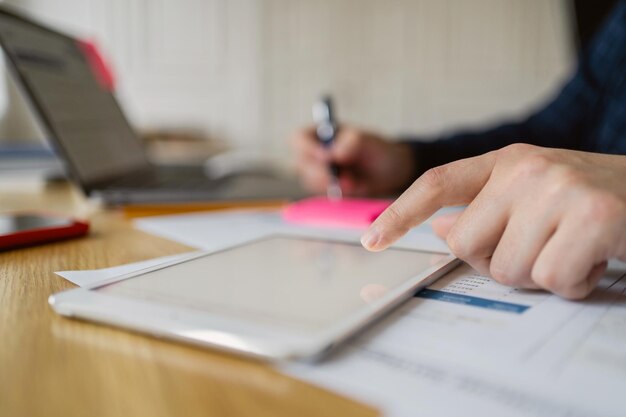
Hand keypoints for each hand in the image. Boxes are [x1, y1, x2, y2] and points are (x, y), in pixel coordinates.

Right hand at [291, 126, 414, 196]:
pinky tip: (353, 186)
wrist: (390, 171)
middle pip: (300, 163)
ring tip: (352, 181)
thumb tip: (332, 154)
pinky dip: (336, 192)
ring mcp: (318, 172)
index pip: (298, 139)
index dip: (307, 148)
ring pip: (309, 180)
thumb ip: (349, 143)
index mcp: (319, 133)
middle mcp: (314, 152)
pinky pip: (322, 193)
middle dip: (318, 172)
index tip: (326, 157)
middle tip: (337, 177)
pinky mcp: (326, 189)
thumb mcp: (366, 140)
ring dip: (329, 184)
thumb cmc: (376, 149)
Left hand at [361, 144, 625, 298]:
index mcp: (508, 162)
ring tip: (573, 250)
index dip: (399, 214)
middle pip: (466, 244)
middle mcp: (527, 169)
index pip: (438, 184)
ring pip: (508, 268)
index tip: (371, 240)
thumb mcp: (537, 195)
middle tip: (540, 249)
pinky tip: (595, 260)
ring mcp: (559, 189)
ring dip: (541, 274)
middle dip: (498, 262)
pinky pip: (552, 278)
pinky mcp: (592, 216)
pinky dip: (574, 282)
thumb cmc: (596, 201)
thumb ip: (487, 209)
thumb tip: (440, 230)